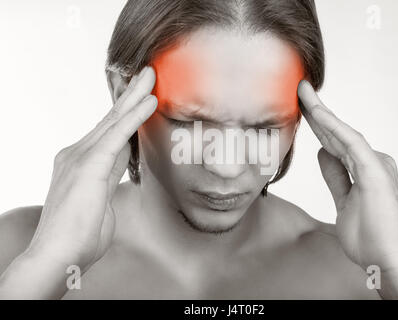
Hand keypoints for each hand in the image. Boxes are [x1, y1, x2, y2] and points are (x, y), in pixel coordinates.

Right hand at [26, 66, 156, 271]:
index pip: (109, 132)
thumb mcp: (102, 199)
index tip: (142, 95)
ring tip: (151, 76)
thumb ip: (111, 176)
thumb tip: (124, 161)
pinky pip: (117, 135)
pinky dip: (134, 116)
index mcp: (81, 163)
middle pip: (110, 119)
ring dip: (135, 97)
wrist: (58, 255)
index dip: (127, 113)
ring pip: (113, 121)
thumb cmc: (80, 235)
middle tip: (147, 74)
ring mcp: (80, 157)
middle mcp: (78, 154)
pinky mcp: (89, 165)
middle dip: (131, 96)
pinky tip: (149, 101)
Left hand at [297, 80, 397, 272]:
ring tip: (303, 92)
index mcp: (365, 168)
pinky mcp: (375, 171)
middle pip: (337, 133)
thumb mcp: (343, 200)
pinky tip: (317, 113)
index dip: (318, 124)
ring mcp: (375, 164)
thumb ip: (335, 175)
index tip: (300, 108)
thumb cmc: (369, 235)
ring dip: (321, 112)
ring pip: (342, 132)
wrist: (385, 259)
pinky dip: (332, 126)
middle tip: (298, 91)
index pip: (335, 142)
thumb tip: (323, 153)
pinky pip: (350, 143)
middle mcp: (372, 161)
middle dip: (316, 112)